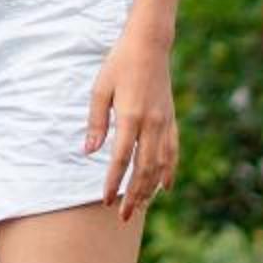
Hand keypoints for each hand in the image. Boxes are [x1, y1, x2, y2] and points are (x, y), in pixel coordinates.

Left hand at [84, 28, 177, 221]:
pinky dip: (169, 171)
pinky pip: (173, 152)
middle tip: (123, 217)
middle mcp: (151, 123)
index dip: (113, 181)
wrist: (149, 45)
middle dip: (134, 195)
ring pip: (160, 165)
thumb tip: (90, 151)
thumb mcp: (100, 89)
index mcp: (131, 116)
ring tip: (141, 208)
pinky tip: (165, 188)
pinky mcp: (171, 120)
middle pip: (144, 169)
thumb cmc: (119, 64)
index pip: (121, 158)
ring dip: (150, 189)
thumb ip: (96, 121)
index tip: (106, 200)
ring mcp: (165, 123)